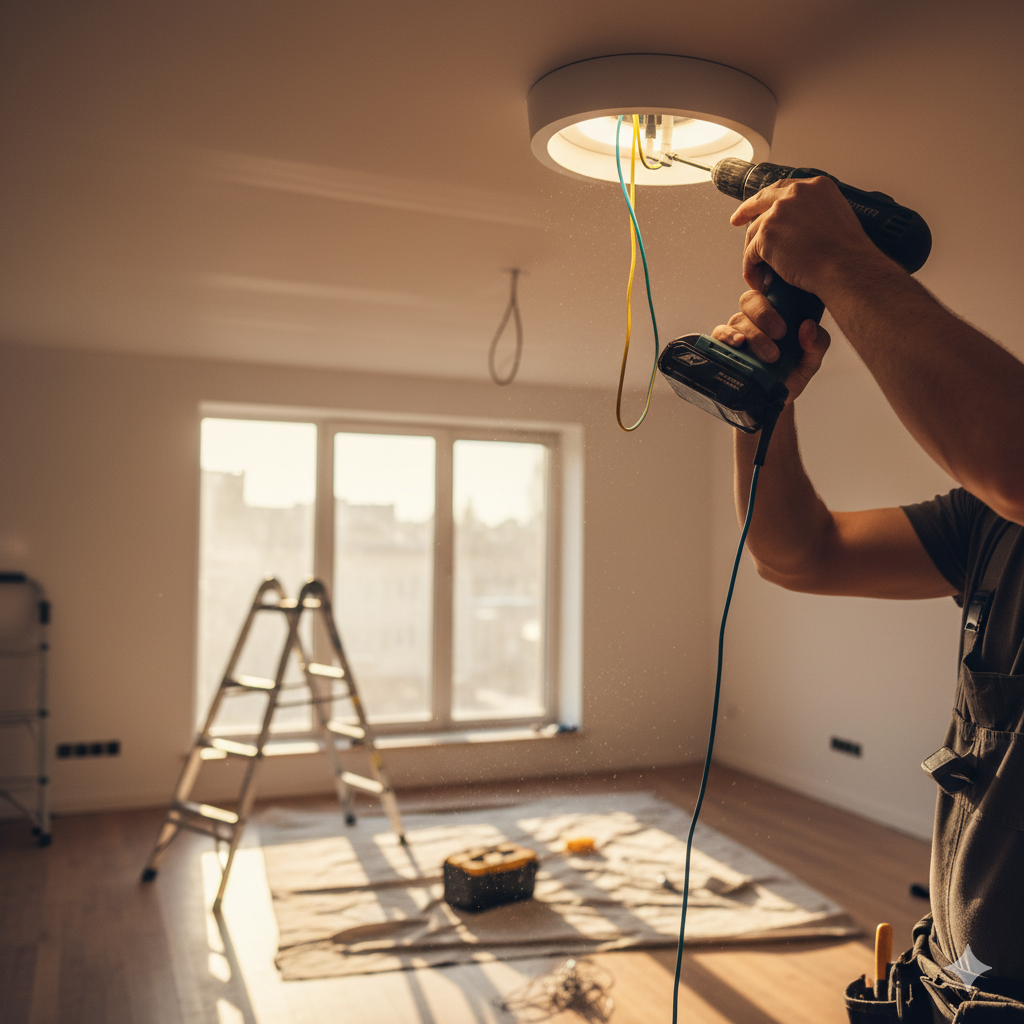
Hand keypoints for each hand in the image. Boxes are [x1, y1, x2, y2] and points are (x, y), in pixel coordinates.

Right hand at [711, 289, 830, 403]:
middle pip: (750, 300)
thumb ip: (817, 343)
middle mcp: (751, 319)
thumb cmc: (789, 375)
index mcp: (774, 314)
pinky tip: (738, 344)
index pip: (768, 289)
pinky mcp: (720, 348)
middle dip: (765, 314)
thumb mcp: (810, 360)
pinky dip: (728, 337)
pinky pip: (718, 336)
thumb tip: (808, 326)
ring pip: (738, 320)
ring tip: (770, 355)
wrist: (770, 402)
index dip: (766, 283)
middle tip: (780, 334)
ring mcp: (734, 332)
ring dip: (754, 335)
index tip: (778, 308)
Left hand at [731, 176, 880, 296]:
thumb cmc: (848, 253)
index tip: (758, 205)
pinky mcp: (766, 235)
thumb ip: (817, 214)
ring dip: (753, 253)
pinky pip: (750, 254)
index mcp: (817, 187)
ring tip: (759, 271)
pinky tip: (757, 280)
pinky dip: (752, 269)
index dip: (768, 199)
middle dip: (745, 210)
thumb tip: (802, 227)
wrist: (845, 267)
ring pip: (754, 232)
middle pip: (761, 201)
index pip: (783, 189)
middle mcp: (795, 194)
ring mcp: (778, 213)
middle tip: (736, 220)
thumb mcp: (838, 218)